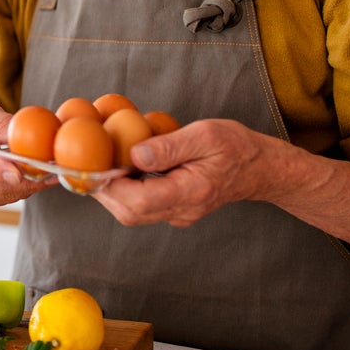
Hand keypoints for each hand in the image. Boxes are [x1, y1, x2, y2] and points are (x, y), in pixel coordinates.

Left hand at [93, 119, 276, 226]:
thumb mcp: (205, 135)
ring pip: (133, 214)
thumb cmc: (235, 147)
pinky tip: (120, 169)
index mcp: (190, 192)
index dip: (112, 186)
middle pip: (130, 213)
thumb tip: (134, 154)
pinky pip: (142, 207)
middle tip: (91, 165)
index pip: (140, 200)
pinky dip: (124, 191)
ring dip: (112, 192)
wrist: (259, 168)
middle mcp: (182, 210)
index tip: (97, 165)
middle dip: (104, 191)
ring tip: (102, 165)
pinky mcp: (174, 210)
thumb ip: (169, 147)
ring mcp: (178, 214)